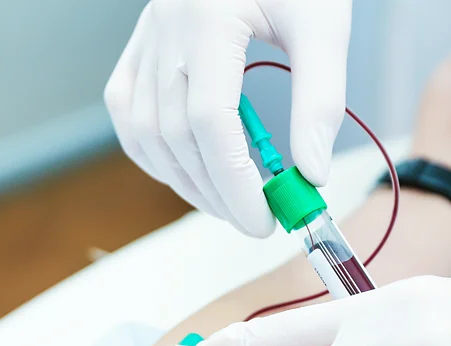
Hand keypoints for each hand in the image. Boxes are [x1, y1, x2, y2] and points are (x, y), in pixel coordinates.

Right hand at [104, 0, 352, 237]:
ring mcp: (145, 38)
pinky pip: (127, 112)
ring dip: (184, 180)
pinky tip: (185, 172)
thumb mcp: (323, 22)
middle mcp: (165, 29)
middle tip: (254, 221)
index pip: (210, 122)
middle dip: (216, 191)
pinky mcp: (139, 46)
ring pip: (145, 131)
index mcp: (208, 18)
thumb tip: (310, 173)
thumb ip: (319, 97)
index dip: (235, 182)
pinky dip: (151, 152)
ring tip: (226, 204)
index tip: (265, 220)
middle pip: (176, 136)